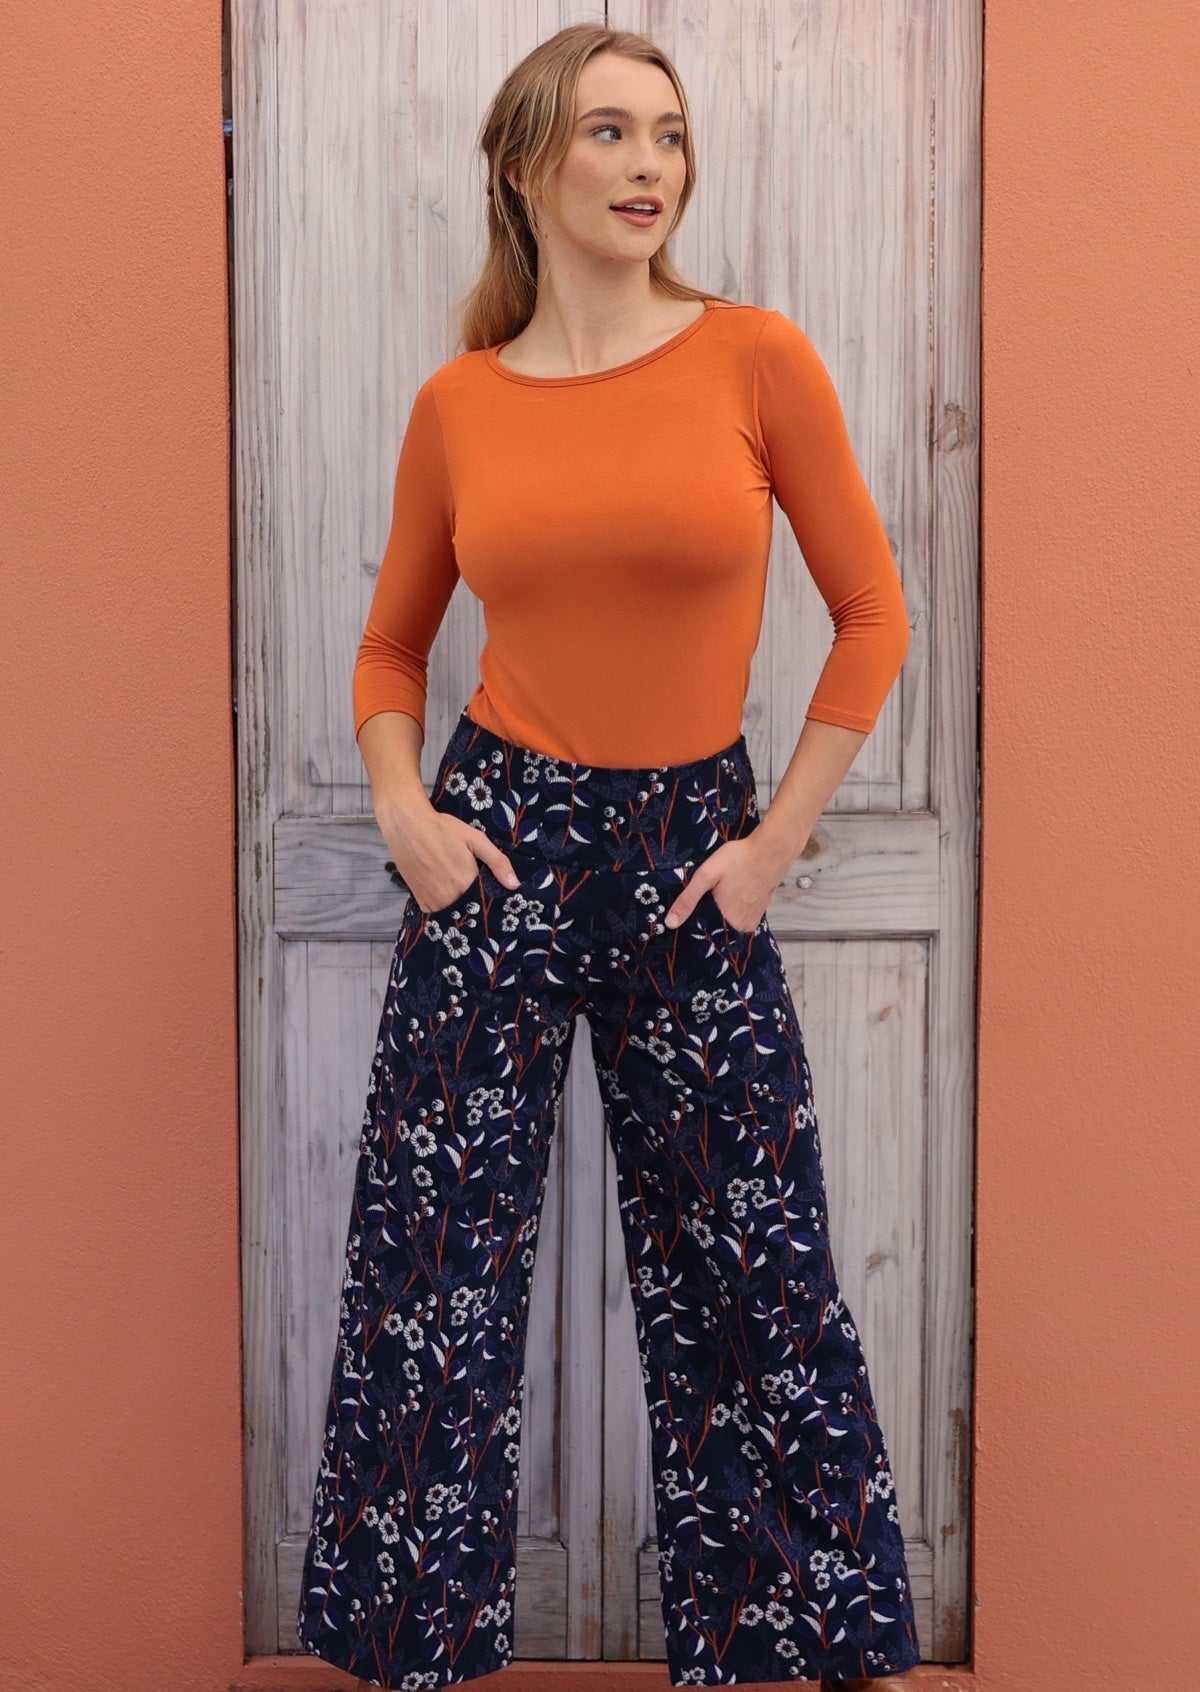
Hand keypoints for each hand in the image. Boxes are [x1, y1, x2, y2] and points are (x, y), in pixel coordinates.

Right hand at [379, 808, 520, 913]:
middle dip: (474, 900)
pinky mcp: (420, 900)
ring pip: (453, 911)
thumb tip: (515, 885)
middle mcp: (449, 897)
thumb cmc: (442, 829)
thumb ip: (497, 862)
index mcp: (466, 884)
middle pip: (470, 907)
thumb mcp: (475, 839)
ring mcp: (432, 901)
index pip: (486, 900)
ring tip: (456, 885)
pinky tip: (443, 889)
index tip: (491, 890)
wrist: (407, 824)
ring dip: (458, 903)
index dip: (490, 896)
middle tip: (471, 884)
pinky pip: (437, 911)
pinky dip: (442, 904)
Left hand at [662, 836, 783, 933]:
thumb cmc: (739, 859)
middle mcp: (744, 925)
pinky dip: (734, 908)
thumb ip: (688, 900)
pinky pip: (741, 915)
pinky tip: (731, 893)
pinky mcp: (761, 910)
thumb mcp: (706, 876)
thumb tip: (670, 923)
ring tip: (717, 895)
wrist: (772, 848)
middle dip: (708, 917)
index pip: (705, 934)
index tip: (687, 917)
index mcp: (729, 921)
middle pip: (718, 928)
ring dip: (722, 912)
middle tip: (704, 899)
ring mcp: (754, 918)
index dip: (695, 925)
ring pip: (730, 921)